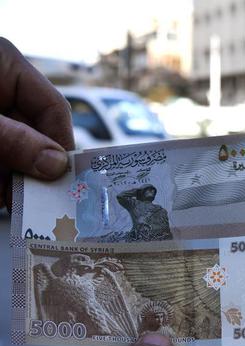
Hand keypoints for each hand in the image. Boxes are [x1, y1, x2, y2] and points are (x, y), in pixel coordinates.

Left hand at [0, 37, 73, 208]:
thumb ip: (13, 140)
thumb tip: (56, 165)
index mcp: (5, 65)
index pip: (53, 108)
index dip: (60, 145)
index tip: (62, 179)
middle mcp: (0, 87)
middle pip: (33, 134)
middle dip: (32, 169)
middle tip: (36, 201)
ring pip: (13, 149)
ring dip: (12, 179)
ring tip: (12, 204)